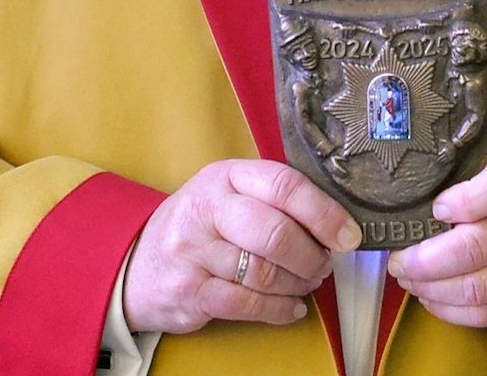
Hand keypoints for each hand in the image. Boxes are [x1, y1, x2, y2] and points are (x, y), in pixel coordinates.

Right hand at [123, 159, 361, 334]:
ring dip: (298, 284)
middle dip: (312, 256)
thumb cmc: (200, 228)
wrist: (137, 265)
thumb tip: (336, 224)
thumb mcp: (228, 196)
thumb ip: (274, 201)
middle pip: (276, 233)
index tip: (348, 236)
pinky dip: (279, 310)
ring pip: (266, 273)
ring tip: (307, 283)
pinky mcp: (190, 292)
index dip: (324, 213)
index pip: (284, 186)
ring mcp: (194, 252)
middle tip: (324, 265)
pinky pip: (248, 305)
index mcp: (225, 177)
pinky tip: (291, 307)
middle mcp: (206, 209)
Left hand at [386, 154, 486, 327]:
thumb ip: (458, 181)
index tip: (436, 208)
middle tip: (399, 260)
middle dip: (426, 260)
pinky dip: (448, 309)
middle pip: (477, 247)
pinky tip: (430, 296)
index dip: (465, 200)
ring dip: (432, 288)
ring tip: (409, 279)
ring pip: (477, 288)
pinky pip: (484, 314)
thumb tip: (406, 200)